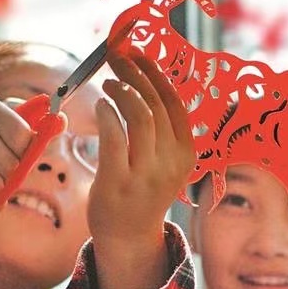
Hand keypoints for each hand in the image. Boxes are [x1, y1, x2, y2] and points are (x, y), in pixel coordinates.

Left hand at [87, 49, 193, 288]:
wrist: (129, 236)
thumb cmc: (142, 190)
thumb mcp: (162, 160)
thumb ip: (159, 128)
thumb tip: (144, 80)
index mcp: (186, 153)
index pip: (175, 103)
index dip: (156, 73)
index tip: (138, 53)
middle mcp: (172, 163)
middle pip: (156, 104)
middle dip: (136, 73)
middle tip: (117, 56)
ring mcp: (147, 175)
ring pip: (140, 116)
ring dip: (122, 91)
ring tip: (109, 82)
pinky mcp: (119, 183)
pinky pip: (115, 137)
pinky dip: (107, 114)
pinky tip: (101, 105)